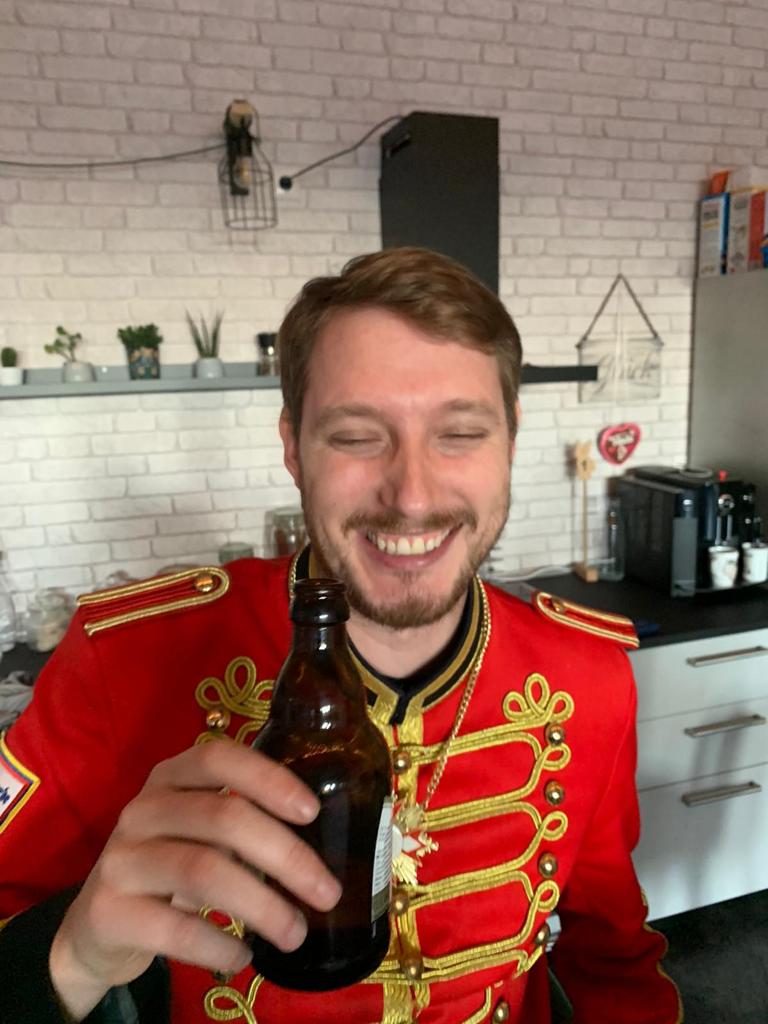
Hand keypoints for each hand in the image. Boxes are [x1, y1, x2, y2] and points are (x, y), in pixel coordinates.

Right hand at [49, 740, 341, 1020]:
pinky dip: (219, 946)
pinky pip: (176, 928)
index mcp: (170, 777)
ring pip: (204, 871)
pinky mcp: (108, 911)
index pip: (219, 758)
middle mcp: (142, 809)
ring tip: (295, 933)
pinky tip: (242, 958)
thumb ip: (243, 824)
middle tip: (327, 893)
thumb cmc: (169, 865)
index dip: (268, 779)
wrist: (97, 924)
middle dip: (286, 856)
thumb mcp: (198, 832)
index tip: (312, 811)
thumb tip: (323, 846)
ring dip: (262, 906)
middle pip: (223, 818)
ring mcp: (121, 858)